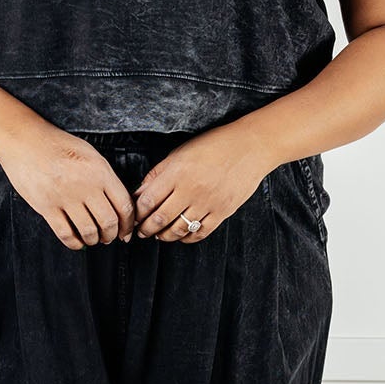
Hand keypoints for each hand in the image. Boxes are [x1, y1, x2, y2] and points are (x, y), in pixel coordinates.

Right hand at [0, 126, 137, 250]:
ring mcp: (65, 197)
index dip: (128, 224)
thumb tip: (118, 203)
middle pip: (109, 222)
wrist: (25, 141)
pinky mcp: (46, 207)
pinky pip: (66, 234)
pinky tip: (77, 242)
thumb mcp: (90, 154)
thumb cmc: (57, 145)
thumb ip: (105, 176)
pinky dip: (75, 243)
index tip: (126, 232)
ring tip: (93, 239)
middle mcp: (86, 186)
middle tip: (109, 238)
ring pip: (89, 231)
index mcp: (100, 172)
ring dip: (94, 240)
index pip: (124, 205)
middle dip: (112, 235)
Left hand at [133, 128, 268, 241]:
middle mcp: (191, 189)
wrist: (250, 147)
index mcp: (178, 172)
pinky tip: (181, 235)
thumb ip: (158, 174)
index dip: (137, 213)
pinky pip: (200, 232)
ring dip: (164, 236)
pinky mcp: (223, 211)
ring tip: (158, 235)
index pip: (148, 200)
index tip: (134, 216)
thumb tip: (139, 194)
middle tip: (141, 231)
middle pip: (160, 219)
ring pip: (179, 229)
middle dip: (146, 229)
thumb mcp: (180, 152)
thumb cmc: (213, 145)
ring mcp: (208, 202)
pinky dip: (187, 238)